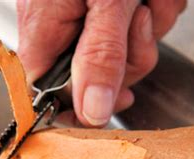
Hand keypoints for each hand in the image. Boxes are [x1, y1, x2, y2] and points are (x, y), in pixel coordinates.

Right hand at [17, 0, 185, 126]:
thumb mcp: (108, 2)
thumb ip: (100, 57)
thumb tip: (91, 112)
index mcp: (43, 30)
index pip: (44, 94)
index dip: (77, 108)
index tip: (109, 105)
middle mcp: (56, 28)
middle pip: (93, 79)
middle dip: (130, 58)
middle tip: (140, 24)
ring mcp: (79, 18)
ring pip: (120, 56)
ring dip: (148, 31)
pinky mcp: (101, 9)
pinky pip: (130, 32)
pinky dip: (151, 14)